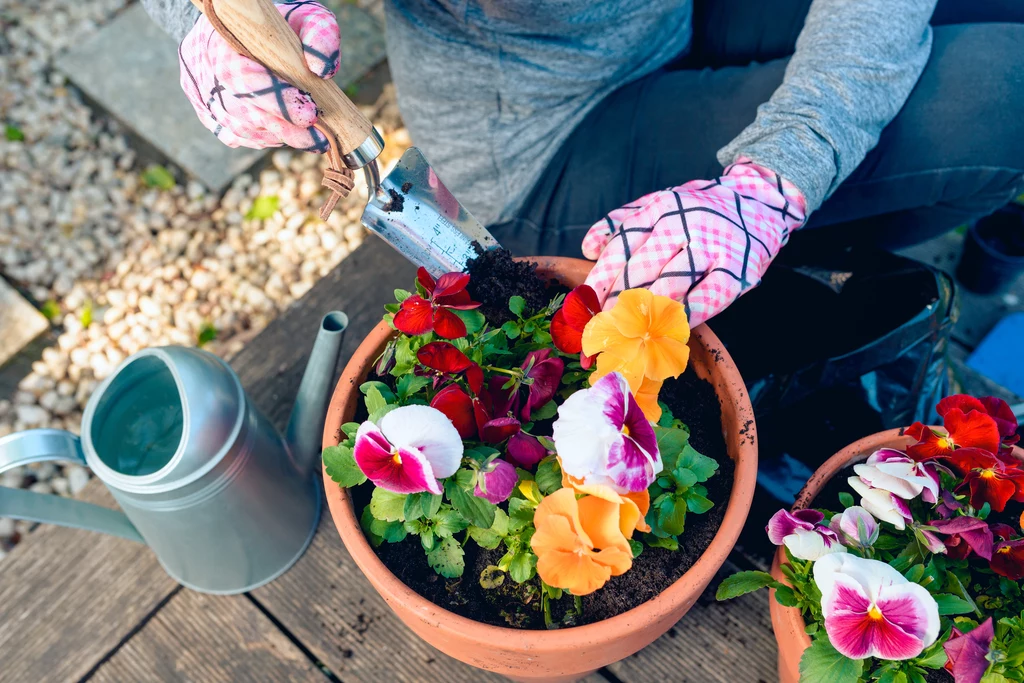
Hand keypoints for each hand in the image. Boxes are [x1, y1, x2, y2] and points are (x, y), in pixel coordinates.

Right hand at [178, 1, 339, 150]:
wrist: (252, 28)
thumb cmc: (282, 26)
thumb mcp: (305, 17)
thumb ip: (318, 35)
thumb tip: (321, 70)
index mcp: (220, 40)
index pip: (240, 76)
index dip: (275, 99)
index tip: (310, 113)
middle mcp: (204, 68)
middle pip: (239, 111)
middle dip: (283, 127)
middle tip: (318, 138)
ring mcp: (203, 94)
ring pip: (239, 128)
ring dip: (276, 134)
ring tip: (307, 133)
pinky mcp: (208, 113)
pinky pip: (235, 136)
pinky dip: (263, 138)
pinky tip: (284, 131)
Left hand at [582, 159, 806, 325]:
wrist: (759, 202)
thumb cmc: (698, 210)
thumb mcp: (660, 203)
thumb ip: (622, 221)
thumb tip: (588, 248)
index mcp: (660, 208)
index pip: (622, 246)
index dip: (601, 278)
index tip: (586, 305)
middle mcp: (684, 224)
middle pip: (642, 269)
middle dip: (618, 303)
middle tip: (602, 329)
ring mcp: (712, 247)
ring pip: (671, 285)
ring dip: (646, 314)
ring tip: (627, 336)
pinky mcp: (737, 270)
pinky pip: (707, 299)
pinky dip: (685, 317)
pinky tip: (668, 331)